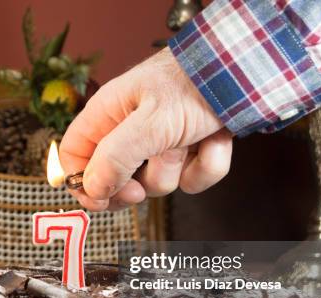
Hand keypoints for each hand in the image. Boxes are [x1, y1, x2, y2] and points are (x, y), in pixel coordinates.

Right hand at [59, 47, 231, 210]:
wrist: (245, 72)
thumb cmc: (193, 85)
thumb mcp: (150, 122)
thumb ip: (116, 157)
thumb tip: (92, 188)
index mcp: (108, 115)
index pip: (74, 156)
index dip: (82, 182)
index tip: (99, 201)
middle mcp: (131, 130)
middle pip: (115, 178)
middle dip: (134, 186)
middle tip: (141, 189)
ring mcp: (162, 143)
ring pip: (158, 182)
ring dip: (178, 168)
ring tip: (189, 139)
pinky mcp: (191, 150)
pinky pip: (192, 178)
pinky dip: (207, 165)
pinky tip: (214, 140)